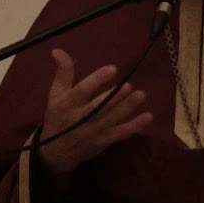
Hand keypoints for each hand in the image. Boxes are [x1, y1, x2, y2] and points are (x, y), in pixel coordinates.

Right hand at [37, 49, 151, 173]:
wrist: (56, 152)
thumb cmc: (57, 117)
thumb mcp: (55, 94)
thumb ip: (63, 72)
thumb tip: (58, 50)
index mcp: (67, 104)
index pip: (82, 90)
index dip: (97, 80)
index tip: (113, 68)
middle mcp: (81, 119)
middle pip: (99, 107)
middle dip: (115, 97)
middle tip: (129, 85)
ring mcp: (93, 131)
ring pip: (112, 119)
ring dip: (127, 108)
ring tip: (141, 95)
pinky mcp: (104, 141)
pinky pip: (121, 133)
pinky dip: (135, 126)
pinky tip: (148, 116)